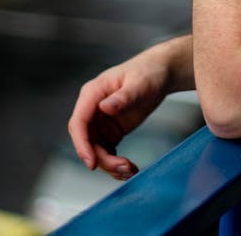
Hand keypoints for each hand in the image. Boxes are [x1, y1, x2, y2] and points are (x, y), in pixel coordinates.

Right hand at [67, 39, 191, 178]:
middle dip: (102, 159)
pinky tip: (129, 169)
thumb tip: (104, 107)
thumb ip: (123, 96)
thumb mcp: (139, 83)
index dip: (82, 145)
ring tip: (131, 170)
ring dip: (110, 165)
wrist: (161, 73)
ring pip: (96, 151)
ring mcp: (101, 122)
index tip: (92, 163)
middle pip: (87, 142)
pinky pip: (107, 153)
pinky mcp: (111, 131)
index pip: (79, 123)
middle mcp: (93, 109)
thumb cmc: (149, 71)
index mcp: (93, 93)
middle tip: (124, 167)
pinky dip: (116, 164)